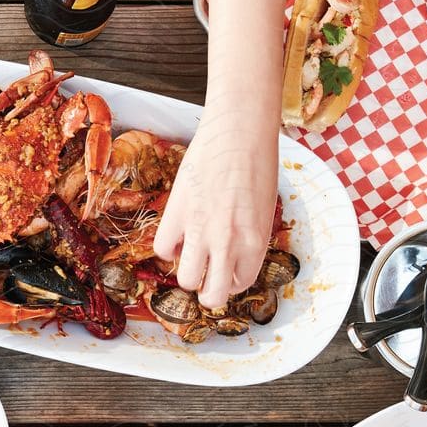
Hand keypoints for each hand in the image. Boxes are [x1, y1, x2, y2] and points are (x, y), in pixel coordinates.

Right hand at [154, 105, 280, 309]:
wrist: (239, 131)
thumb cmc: (258, 163)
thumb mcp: (263, 210)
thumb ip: (248, 238)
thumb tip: (230, 254)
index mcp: (255, 243)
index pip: (240, 284)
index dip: (231, 280)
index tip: (226, 270)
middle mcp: (228, 243)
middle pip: (212, 296)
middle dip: (208, 290)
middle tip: (206, 274)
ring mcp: (200, 230)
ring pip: (185, 279)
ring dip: (187, 271)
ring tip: (190, 254)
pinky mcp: (176, 213)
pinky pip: (163, 249)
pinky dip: (169, 246)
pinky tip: (178, 233)